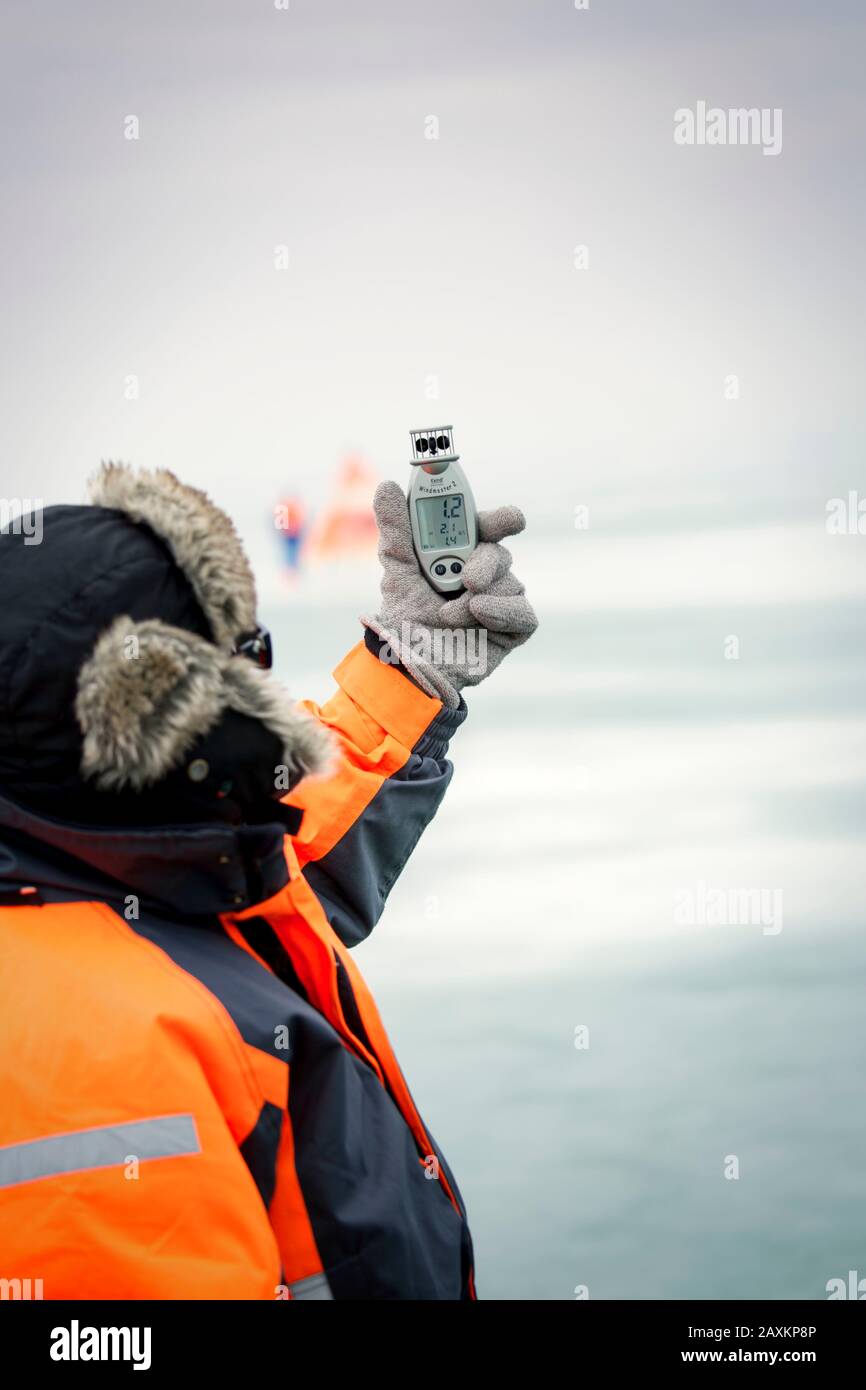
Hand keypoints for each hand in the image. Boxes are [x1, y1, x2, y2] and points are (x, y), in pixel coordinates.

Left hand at [363, 480, 537, 707]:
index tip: (506, 520)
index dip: (500, 519)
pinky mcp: (513, 629)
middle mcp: (485, 575)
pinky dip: (501, 612)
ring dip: (477, 598)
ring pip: (510, 582)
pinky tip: (478, 616)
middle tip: (467, 578)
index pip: (489, 527)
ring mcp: (501, 601)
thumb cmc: (406, 619)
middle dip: (486, 563)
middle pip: (500, 553)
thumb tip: (387, 486)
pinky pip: (523, 612)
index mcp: (463, 554)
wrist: (409, 665)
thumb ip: (396, 529)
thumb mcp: (397, 569)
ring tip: (448, 615)